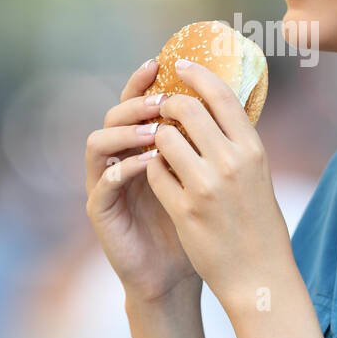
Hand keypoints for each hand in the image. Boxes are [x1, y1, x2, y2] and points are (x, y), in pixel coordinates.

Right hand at [85, 58, 201, 304]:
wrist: (177, 275)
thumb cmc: (196, 225)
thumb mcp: (207, 176)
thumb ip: (209, 142)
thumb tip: (238, 98)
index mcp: (142, 145)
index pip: (137, 102)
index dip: (144, 80)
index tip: (164, 62)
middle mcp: (119, 158)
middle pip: (114, 114)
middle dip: (137, 102)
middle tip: (162, 99)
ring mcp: (105, 183)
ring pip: (98, 143)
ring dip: (126, 133)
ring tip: (154, 131)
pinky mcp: (101, 211)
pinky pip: (102, 183)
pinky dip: (123, 170)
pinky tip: (146, 164)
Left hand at [144, 58, 294, 311]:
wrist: (258, 275)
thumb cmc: (259, 224)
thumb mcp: (258, 176)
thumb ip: (238, 143)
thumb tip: (216, 106)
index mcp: (253, 150)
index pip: (221, 95)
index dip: (197, 74)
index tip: (179, 64)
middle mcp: (231, 163)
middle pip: (186, 109)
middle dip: (167, 103)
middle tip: (160, 105)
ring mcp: (206, 186)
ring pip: (164, 138)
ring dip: (156, 138)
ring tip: (159, 146)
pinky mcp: (184, 210)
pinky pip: (155, 173)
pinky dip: (153, 170)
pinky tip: (160, 177)